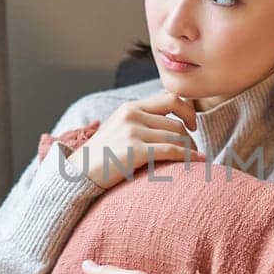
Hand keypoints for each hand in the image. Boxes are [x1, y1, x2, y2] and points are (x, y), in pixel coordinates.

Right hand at [67, 91, 203, 189]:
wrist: (77, 174)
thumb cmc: (101, 157)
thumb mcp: (118, 130)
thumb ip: (140, 123)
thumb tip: (172, 125)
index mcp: (129, 107)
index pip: (170, 98)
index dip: (188, 110)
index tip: (192, 125)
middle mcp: (132, 115)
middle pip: (176, 123)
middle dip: (190, 138)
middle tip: (193, 152)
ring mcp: (132, 132)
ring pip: (177, 137)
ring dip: (190, 150)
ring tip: (194, 160)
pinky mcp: (134, 151)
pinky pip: (171, 150)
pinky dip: (187, 157)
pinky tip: (196, 163)